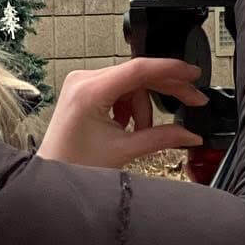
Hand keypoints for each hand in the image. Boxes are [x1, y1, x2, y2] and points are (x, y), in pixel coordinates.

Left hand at [37, 58, 208, 169]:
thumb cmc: (75, 164)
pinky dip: (132, 106)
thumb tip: (191, 134)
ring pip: (132, 84)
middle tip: (193, 101)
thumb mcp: (124, 150)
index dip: (171, 69)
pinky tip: (129, 126)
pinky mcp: (85, 90)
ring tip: (142, 132)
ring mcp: (83, 83)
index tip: (193, 74)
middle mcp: (83, 80)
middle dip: (166, 89)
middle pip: (138, 74)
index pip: (139, 69)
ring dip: (144, 107)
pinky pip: (120, 90)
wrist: (52, 175)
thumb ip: (162, 138)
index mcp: (89, 91)